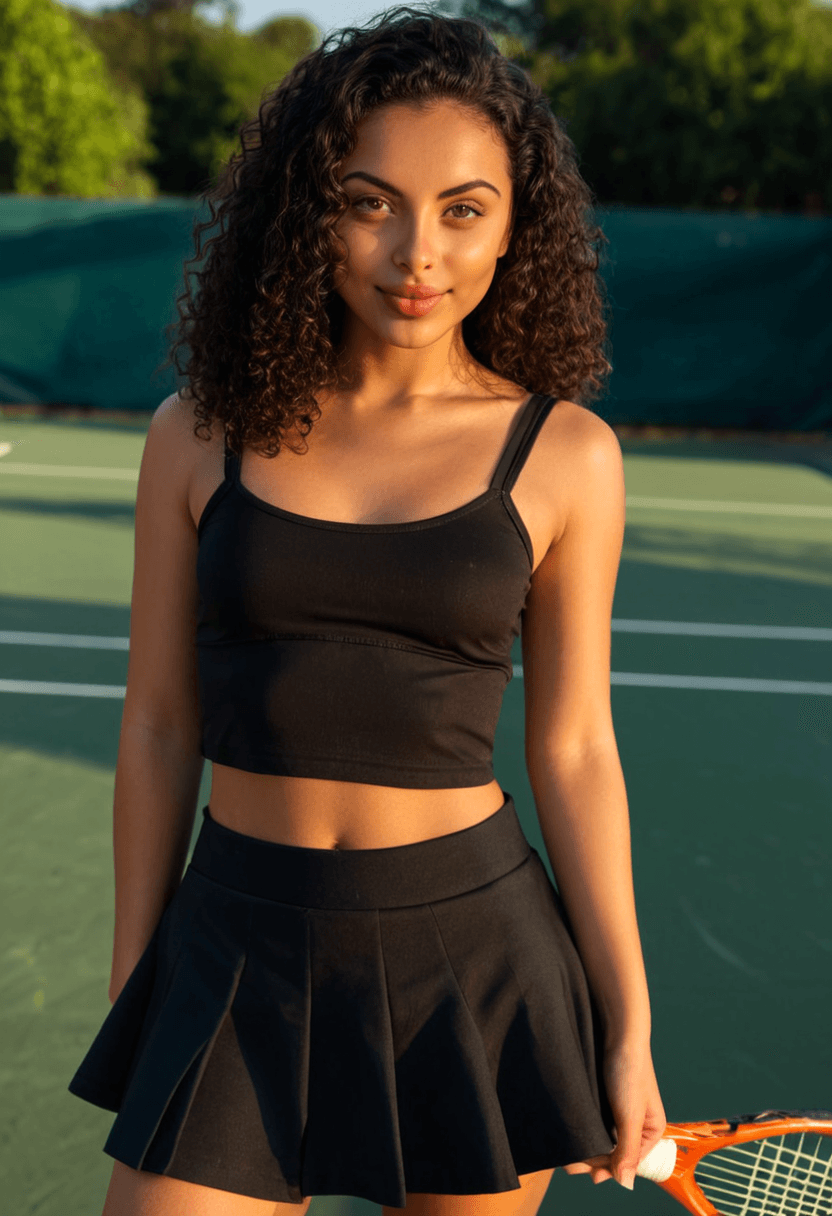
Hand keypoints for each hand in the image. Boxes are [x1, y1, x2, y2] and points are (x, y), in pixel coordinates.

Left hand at [560, 1040, 666, 1188]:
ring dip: (587, 1147)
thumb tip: (626, 1184)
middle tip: (569, 1164)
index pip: (627, 1162)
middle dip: (593, 1160)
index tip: (583, 1171)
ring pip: (603, 1138)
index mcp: (651, 1131)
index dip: (606, 1169)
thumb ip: (628, 1150)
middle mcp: (638, 1124)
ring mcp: (620, 1111)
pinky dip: (585, 1130)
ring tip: (567, 1153)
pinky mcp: (606, 1098)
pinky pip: (596, 1122)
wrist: (618, 1030)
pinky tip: (572, 1133)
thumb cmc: (629, 1070)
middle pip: (614, 1152)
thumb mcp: (629, 1115)